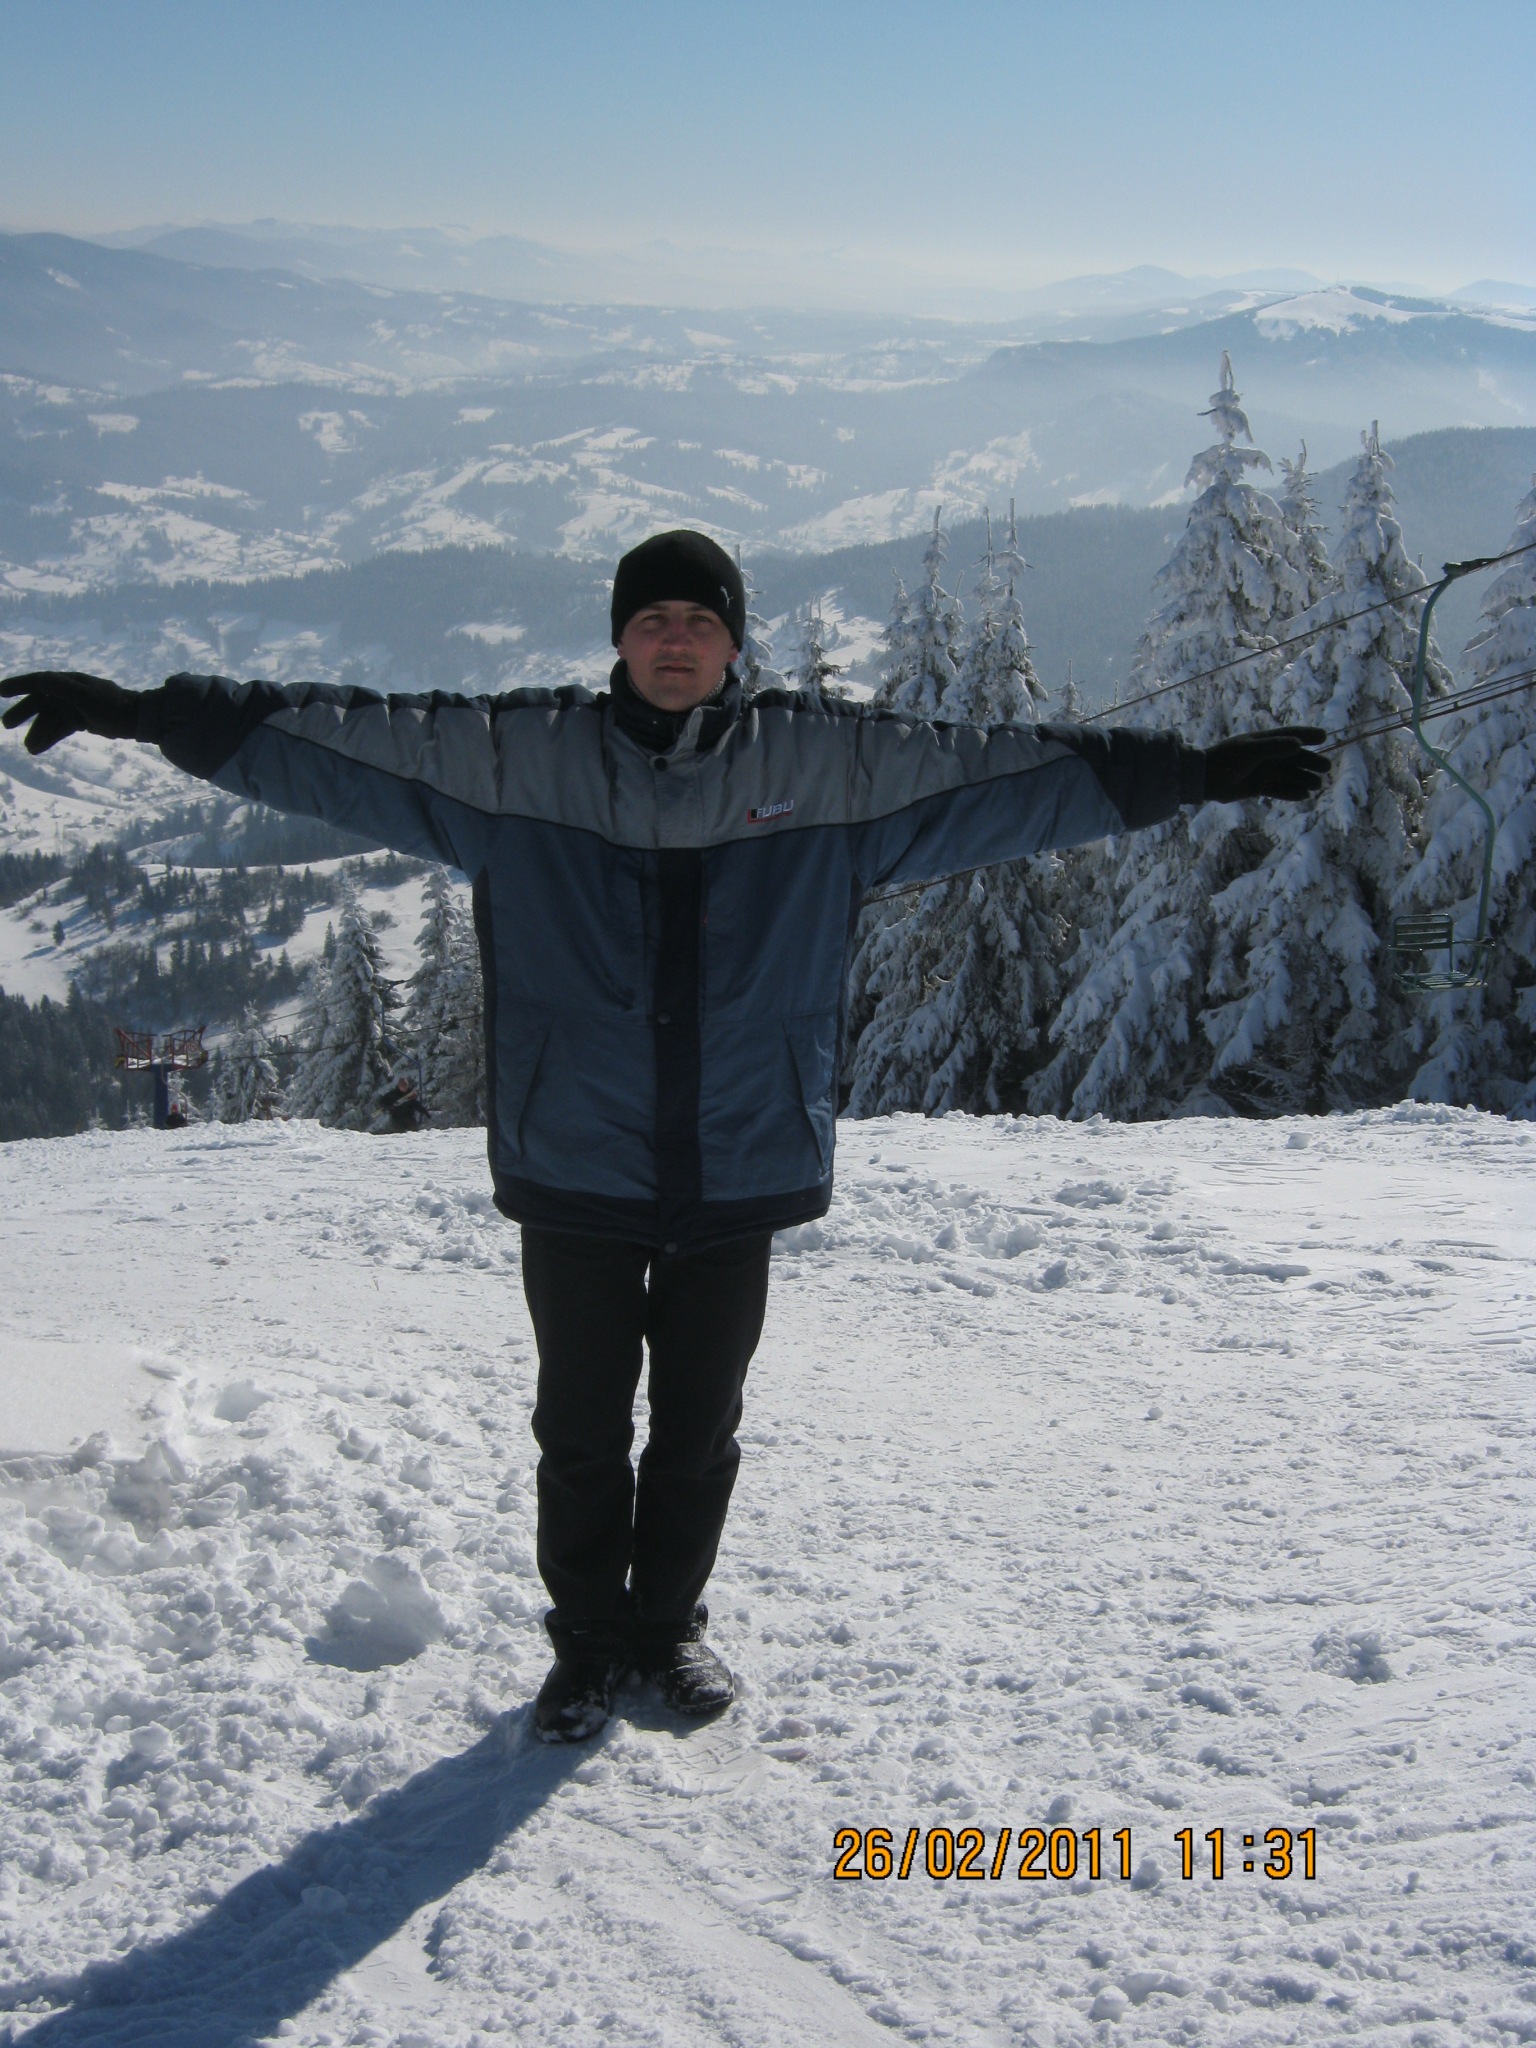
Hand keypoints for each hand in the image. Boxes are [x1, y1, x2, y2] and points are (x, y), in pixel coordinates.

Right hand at [0, 671, 141, 753]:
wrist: (137, 719)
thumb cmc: (112, 706)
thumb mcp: (86, 696)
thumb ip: (62, 689)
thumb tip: (39, 681)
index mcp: (69, 682)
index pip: (38, 682)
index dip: (18, 685)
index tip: (0, 691)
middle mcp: (69, 691)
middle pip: (41, 702)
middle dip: (23, 713)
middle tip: (5, 724)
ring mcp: (75, 706)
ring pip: (50, 719)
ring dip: (38, 732)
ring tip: (29, 748)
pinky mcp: (82, 720)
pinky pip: (60, 728)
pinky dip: (50, 737)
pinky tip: (38, 749)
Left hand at [1203, 726, 1328, 802]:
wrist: (1205, 780)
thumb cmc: (1227, 760)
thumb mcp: (1250, 751)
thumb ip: (1274, 747)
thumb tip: (1299, 744)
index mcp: (1264, 741)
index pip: (1291, 735)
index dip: (1308, 735)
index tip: (1324, 737)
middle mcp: (1266, 755)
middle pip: (1294, 758)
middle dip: (1311, 761)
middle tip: (1327, 767)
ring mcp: (1262, 772)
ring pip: (1289, 775)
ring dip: (1304, 779)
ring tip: (1318, 784)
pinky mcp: (1258, 787)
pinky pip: (1279, 789)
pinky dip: (1291, 792)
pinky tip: (1304, 796)